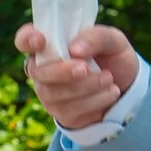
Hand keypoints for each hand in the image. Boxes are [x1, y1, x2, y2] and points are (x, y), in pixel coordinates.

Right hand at [15, 23, 139, 128]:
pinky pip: (69, 110)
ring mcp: (49, 92)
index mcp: (51, 44)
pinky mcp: (60, 113)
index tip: (41, 41)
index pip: (24, 40)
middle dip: (61, 71)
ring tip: (109, 79)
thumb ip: (96, 37)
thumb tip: (75, 50)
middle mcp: (43, 69)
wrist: (125, 86)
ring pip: (53, 93)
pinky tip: (110, 93)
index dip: (26, 39)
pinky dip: (94, 101)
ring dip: (85, 87)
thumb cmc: (112, 57)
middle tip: (85, 68)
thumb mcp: (113, 40)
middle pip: (37, 72)